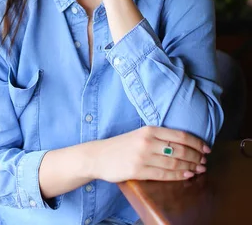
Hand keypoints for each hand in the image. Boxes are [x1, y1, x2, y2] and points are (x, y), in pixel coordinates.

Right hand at [92, 126, 209, 182]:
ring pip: (174, 162)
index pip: (179, 135)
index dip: (196, 142)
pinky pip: (164, 174)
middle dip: (196, 156)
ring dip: (190, 166)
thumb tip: (182, 143)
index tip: (206, 148)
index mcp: (149, 129)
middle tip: (205, 160)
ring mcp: (142, 157)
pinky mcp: (138, 171)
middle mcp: (147, 141)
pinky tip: (187, 175)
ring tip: (200, 168)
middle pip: (179, 149)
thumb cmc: (121, 146)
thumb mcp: (139, 134)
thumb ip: (157, 136)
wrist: (99, 156)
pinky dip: (178, 175)